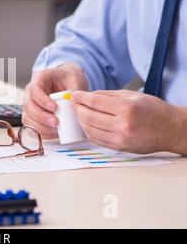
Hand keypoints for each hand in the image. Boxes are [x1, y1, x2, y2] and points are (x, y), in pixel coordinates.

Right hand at [22, 63, 87, 138]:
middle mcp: (31, 92)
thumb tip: (74, 102)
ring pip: (27, 117)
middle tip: (56, 122)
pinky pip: (31, 126)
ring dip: (40, 126)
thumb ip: (75, 89)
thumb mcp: (75, 79)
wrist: (67, 83)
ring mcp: (30, 104)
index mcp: (39, 79)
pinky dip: (41, 132)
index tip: (54, 108)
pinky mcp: (32, 116)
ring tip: (56, 130)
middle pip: (28, 105)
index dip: (42, 100)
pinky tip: (53, 133)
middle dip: (41, 116)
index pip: (34, 89)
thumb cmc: (69, 79)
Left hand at [72, 90, 186, 154]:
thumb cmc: (152, 109)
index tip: (74, 95)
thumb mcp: (131, 95)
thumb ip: (107, 95)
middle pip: (89, 117)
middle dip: (78, 109)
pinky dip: (88, 131)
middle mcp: (123, 125)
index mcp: (126, 108)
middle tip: (75, 104)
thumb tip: (87, 95)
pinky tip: (88, 124)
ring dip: (81, 121)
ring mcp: (120, 139)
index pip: (95, 102)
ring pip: (90, 130)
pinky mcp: (119, 148)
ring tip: (80, 113)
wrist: (170, 129)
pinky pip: (96, 140)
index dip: (81, 98)